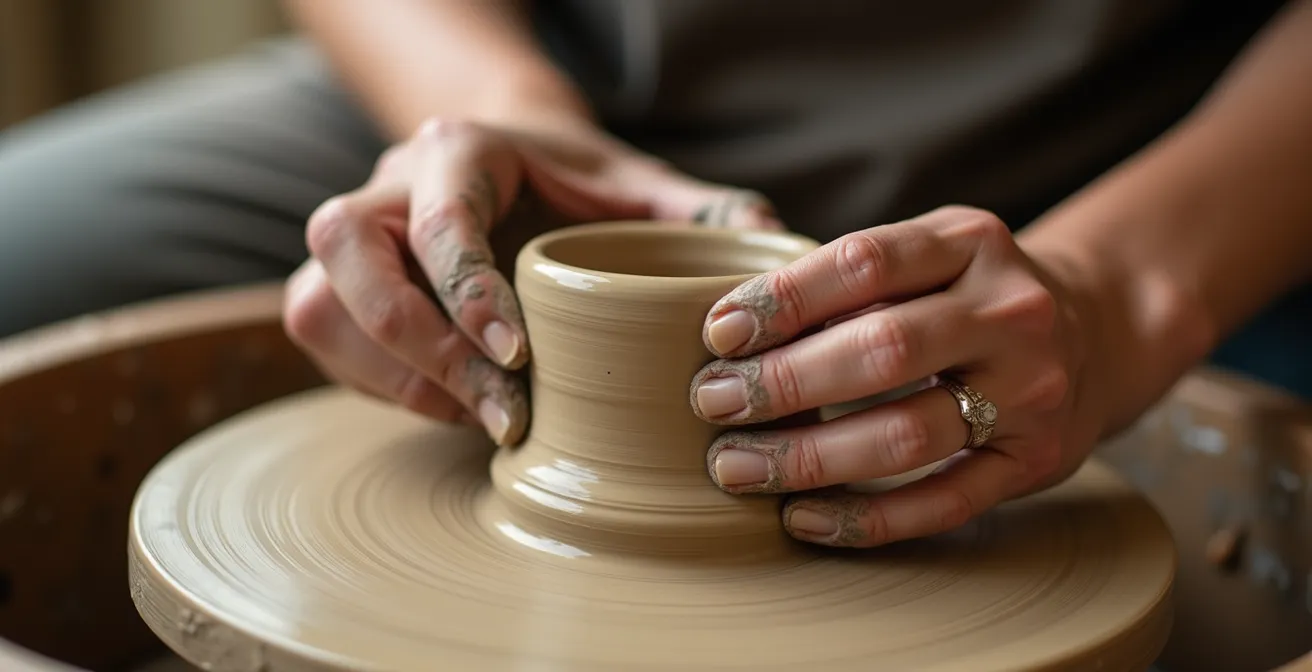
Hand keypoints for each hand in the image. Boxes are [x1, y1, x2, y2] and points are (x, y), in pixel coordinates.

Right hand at [284, 115, 781, 446]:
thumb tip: (771, 241)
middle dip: (416, 342)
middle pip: (347, 254)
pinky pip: (324, 340)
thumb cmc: (583, 183)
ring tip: (481, 416)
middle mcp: (389, 183)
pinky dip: (383, 387)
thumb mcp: (642, 189)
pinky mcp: (339, 282)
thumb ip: (699, 213)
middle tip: (498, 403)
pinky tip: (456, 407)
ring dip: (392, 375)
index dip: (468, 293)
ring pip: (316, 302)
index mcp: (462, 150)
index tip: (520, 356)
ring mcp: (355, 233)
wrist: (518, 167)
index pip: (438, 219)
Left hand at [689, 206, 1106, 546]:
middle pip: (882, 349)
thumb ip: (851, 282)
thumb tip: (730, 332)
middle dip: (783, 381)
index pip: (864, 261)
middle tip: (712, 402)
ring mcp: (1031, 390)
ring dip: (809, 456)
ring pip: (907, 433)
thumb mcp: (929, 255)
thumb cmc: (970, 294)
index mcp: (971, 241)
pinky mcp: (1035, 461)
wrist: (1096, 333)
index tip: (717, 333)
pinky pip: (943, 502)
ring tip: (736, 465)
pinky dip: (865, 518)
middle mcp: (1010, 311)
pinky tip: (802, 518)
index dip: (784, 299)